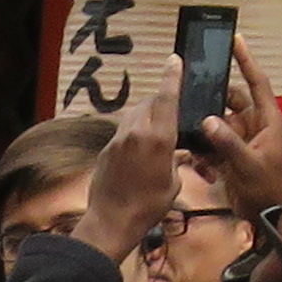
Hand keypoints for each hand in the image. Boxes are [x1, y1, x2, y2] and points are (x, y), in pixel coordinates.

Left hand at [82, 94, 183, 263]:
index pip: (166, 98)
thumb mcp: (174, 183)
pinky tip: (140, 153)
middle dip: (161, 101)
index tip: (174, 60)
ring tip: (157, 133)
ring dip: (147, 117)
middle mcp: (136, 132)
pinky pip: (125, 132)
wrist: (112, 220)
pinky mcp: (107, 149)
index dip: (172, 77)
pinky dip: (135, 134)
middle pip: (150, 103)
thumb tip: (173, 153)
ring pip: (135, 115)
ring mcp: (118, 139)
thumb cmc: (148, 206)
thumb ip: (174, 159)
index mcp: (158, 139)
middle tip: (172, 110)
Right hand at [193, 46, 281, 203]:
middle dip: (212, 99)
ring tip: (189, 131)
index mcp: (267, 120)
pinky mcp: (231, 153)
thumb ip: (228, 143)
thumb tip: (208, 119)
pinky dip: (204, 148)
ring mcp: (242, 139)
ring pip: (218, 122)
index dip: (247, 60)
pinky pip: (214, 142)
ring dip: (205, 128)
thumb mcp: (248, 165)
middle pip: (230, 100)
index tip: (235, 39)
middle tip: (191, 92)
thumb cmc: (266, 188)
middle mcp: (255, 124)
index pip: (257, 82)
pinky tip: (197, 160)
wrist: (265, 217)